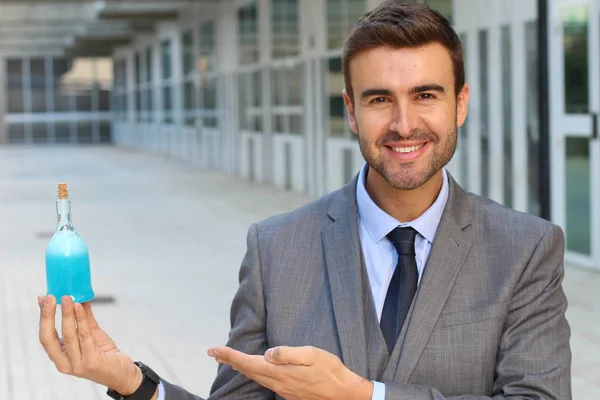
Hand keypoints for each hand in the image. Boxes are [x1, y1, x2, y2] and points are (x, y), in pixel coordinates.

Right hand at [38, 295, 142, 395]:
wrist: (122, 373)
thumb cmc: (104, 354)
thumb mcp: (91, 335)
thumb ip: (83, 319)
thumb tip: (78, 298)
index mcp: (60, 358)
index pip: (45, 337)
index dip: (43, 317)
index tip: (43, 299)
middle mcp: (65, 363)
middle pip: (49, 338)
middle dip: (48, 316)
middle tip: (51, 297)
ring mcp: (77, 364)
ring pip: (68, 335)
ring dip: (67, 314)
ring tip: (67, 298)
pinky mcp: (92, 361)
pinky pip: (85, 336)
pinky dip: (81, 320)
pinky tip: (80, 306)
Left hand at [208, 345, 372, 399]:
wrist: (343, 393)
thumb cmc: (330, 370)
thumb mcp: (312, 355)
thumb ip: (288, 353)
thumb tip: (268, 353)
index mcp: (280, 372)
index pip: (248, 362)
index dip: (229, 355)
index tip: (213, 350)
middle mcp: (277, 383)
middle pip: (247, 370)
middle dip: (229, 360)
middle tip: (214, 352)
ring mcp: (282, 389)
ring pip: (255, 377)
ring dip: (239, 367)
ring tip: (228, 359)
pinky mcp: (288, 391)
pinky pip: (264, 381)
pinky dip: (252, 372)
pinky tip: (253, 368)